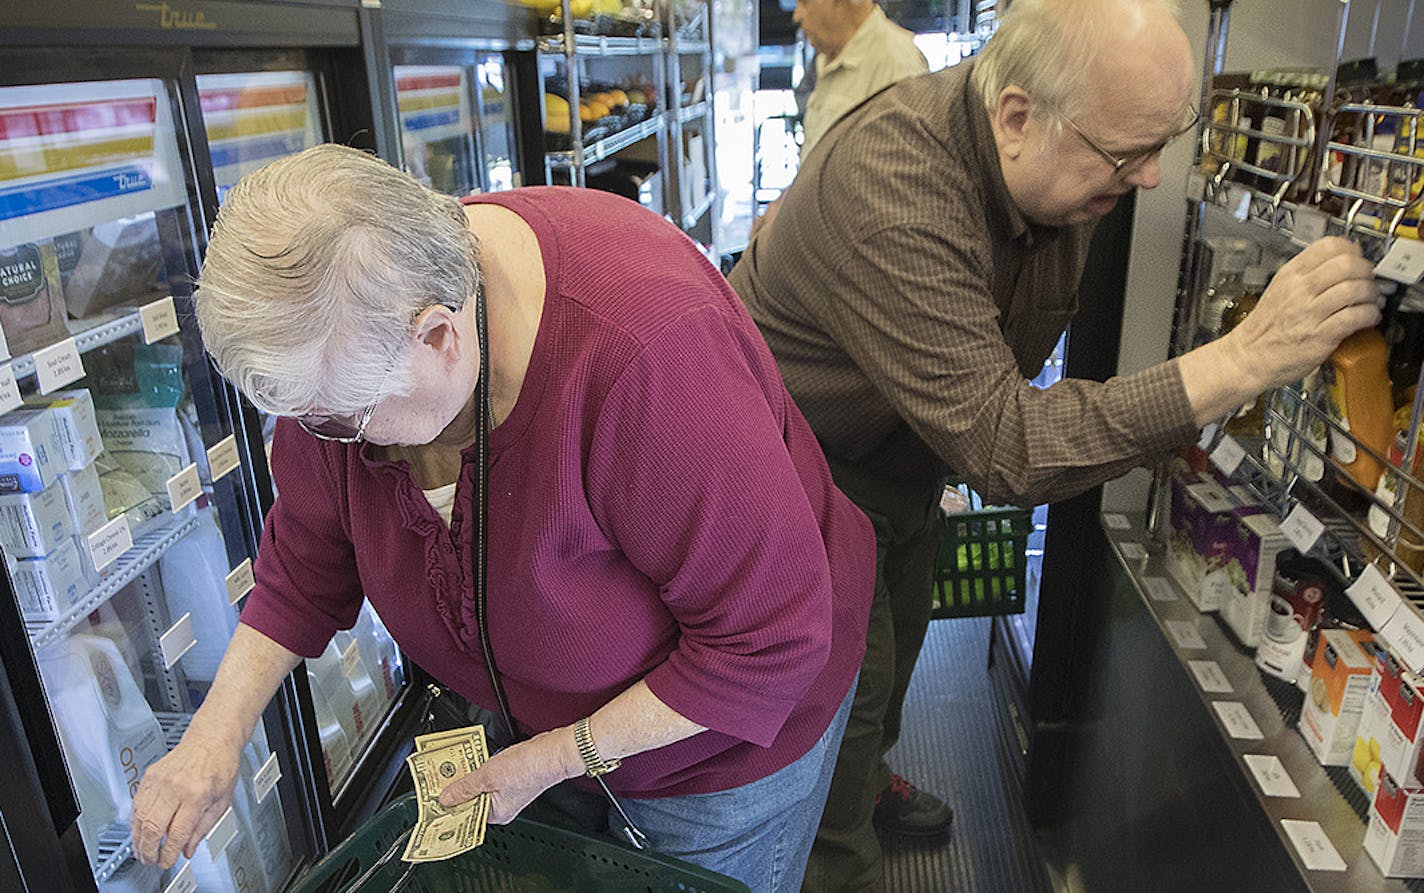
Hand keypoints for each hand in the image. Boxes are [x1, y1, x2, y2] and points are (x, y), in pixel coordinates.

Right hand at [130, 722, 242, 867]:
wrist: (213, 738)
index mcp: (197, 794)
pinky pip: (137, 804)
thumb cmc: (221, 765)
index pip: (177, 833)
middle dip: (149, 850)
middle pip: (153, 828)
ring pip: (140, 818)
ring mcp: (160, 780)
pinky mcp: (150, 775)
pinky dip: (136, 821)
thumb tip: (187, 849)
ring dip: (138, 838)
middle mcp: (175, 787)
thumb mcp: (223, 801)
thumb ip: (204, 828)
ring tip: (142, 850)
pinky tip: (139, 830)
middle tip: (151, 859)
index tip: (167, 861)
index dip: (169, 853)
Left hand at [436, 728, 580, 823]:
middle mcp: (501, 807)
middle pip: (469, 801)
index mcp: (496, 814)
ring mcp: (506, 794)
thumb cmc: (529, 766)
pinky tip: (472, 762)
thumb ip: (464, 787)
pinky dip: (478, 771)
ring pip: (477, 789)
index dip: (448, 805)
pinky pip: (487, 779)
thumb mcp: (488, 775)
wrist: (553, 751)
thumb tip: (445, 798)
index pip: (464, 814)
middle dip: (455, 790)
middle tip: (438, 780)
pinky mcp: (510, 780)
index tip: (432, 799)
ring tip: (453, 769)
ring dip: (466, 778)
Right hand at [1222, 236, 1380, 391]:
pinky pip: (1355, 317)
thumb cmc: (1264, 329)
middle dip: (1366, 271)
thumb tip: (1339, 264)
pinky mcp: (1320, 335)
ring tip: (1370, 300)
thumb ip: (1305, 275)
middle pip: (1346, 264)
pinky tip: (1367, 317)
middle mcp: (1299, 290)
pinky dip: (1370, 315)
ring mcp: (1309, 312)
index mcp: (1290, 275)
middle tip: (1368, 280)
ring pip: (1354, 289)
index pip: (1328, 246)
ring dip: (1371, 294)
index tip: (1357, 258)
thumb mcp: (1278, 290)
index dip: (1351, 250)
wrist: (1248, 357)